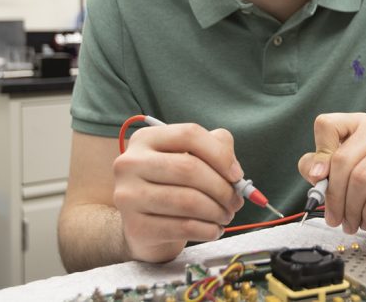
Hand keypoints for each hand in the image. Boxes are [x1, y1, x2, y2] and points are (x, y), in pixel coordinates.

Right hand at [112, 123, 243, 261]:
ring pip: (188, 201)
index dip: (220, 154)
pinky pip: (183, 227)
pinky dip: (208, 230)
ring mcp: (129, 196)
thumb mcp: (191, 157)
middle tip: (236, 201)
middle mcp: (130, 163)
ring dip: (217, 211)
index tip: (237, 175)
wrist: (144, 225)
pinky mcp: (135, 227)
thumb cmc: (172, 185)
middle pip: (189, 168)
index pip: (189, 135)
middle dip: (222, 187)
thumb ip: (217, 148)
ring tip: (226, 215)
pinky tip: (214, 229)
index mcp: (145, 139)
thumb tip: (234, 171)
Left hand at [297, 113, 365, 234]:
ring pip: (362, 176)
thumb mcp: (341, 179)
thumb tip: (314, 171)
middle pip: (343, 157)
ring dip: (352, 208)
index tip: (317, 179)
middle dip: (335, 195)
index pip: (328, 125)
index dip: (319, 154)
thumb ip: (320, 169)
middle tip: (334, 218)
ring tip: (351, 223)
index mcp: (359, 123)